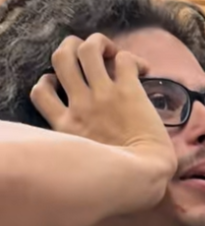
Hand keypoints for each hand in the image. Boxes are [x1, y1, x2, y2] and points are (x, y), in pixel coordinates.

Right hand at [31, 34, 176, 200]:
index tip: (65, 86)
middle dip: (71, 48)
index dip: (50, 80)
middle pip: (60, 58)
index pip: (40, 91)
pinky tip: (143, 71)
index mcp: (65, 126)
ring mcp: (102, 96)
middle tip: (89, 55)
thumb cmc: (115, 182)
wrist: (141, 179)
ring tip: (112, 52)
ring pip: (88, 48)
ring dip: (99, 43)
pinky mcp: (128, 92)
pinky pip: (124, 58)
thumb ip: (74, 148)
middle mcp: (79, 106)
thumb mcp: (80, 165)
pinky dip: (133, 58)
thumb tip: (83, 146)